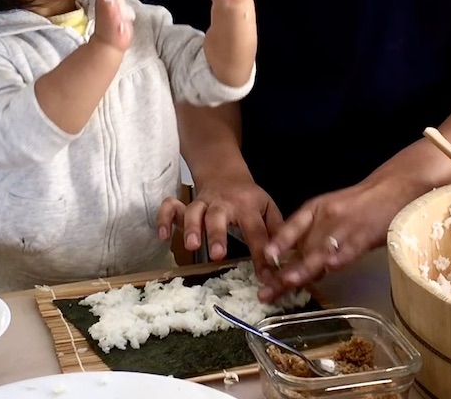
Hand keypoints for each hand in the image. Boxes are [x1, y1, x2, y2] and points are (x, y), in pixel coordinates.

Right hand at [156, 171, 283, 278]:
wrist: (224, 172)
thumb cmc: (249, 198)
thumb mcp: (268, 208)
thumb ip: (276, 230)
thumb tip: (288, 258)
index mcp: (248, 206)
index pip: (257, 232)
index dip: (261, 255)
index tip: (266, 278)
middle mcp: (224, 204)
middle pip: (219, 216)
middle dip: (218, 234)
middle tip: (218, 254)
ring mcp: (203, 202)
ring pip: (194, 212)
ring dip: (191, 228)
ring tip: (191, 246)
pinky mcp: (186, 203)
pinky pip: (170, 207)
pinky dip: (164, 218)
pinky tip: (162, 236)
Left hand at [257, 179, 402, 302]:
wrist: (393, 187)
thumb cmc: (362, 203)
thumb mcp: (333, 211)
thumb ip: (316, 234)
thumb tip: (299, 264)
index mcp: (316, 209)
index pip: (292, 226)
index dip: (279, 242)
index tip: (266, 257)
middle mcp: (326, 217)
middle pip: (302, 248)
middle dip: (284, 272)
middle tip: (267, 292)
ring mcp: (344, 227)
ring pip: (320, 251)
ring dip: (304, 270)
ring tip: (288, 283)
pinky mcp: (364, 236)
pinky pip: (348, 250)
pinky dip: (338, 260)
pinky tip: (328, 269)